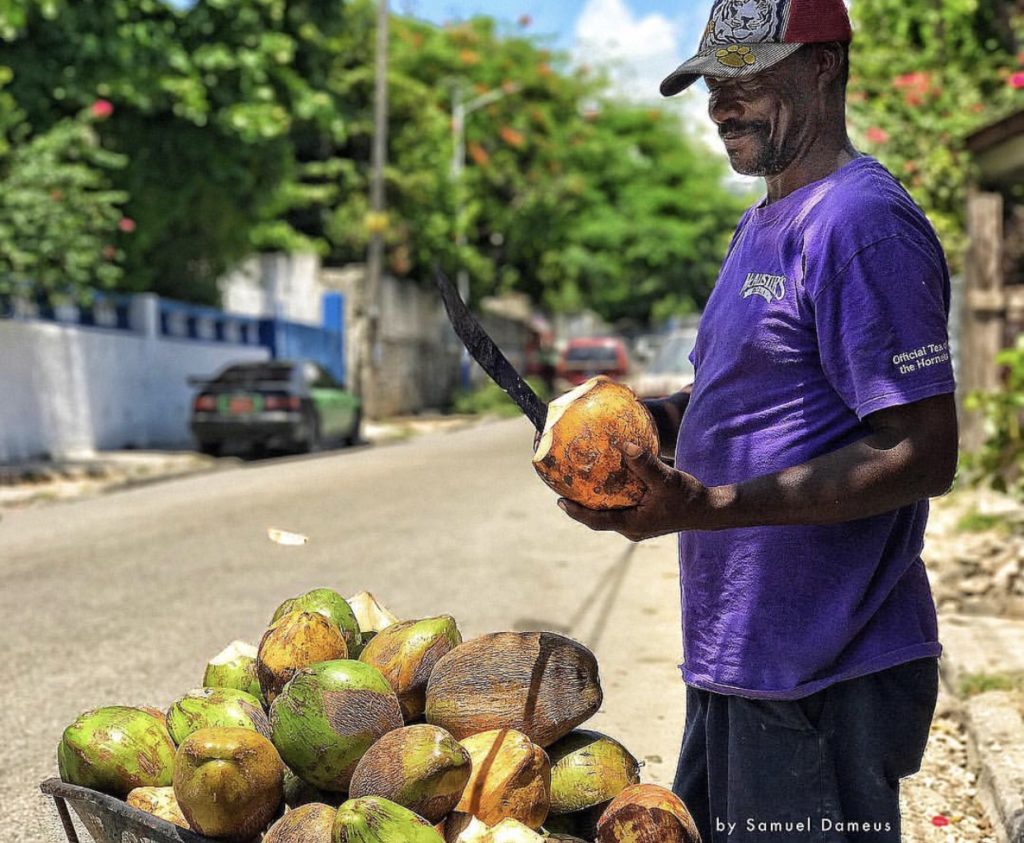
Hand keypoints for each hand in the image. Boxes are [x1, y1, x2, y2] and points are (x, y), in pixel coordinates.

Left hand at [557, 443, 713, 540]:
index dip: (576, 512)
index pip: (597, 521)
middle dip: (580, 504)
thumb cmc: (688, 497)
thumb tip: (623, 445)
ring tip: (578, 482)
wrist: (708, 510)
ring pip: (609, 512)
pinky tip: (606, 477)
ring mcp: (638, 523)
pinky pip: (621, 506)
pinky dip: (611, 495)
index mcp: (632, 525)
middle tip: (563, 487)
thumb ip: (645, 463)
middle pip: (598, 517)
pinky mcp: (644, 516)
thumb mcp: (666, 479)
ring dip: (595, 500)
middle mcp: (632, 527)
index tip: (560, 501)